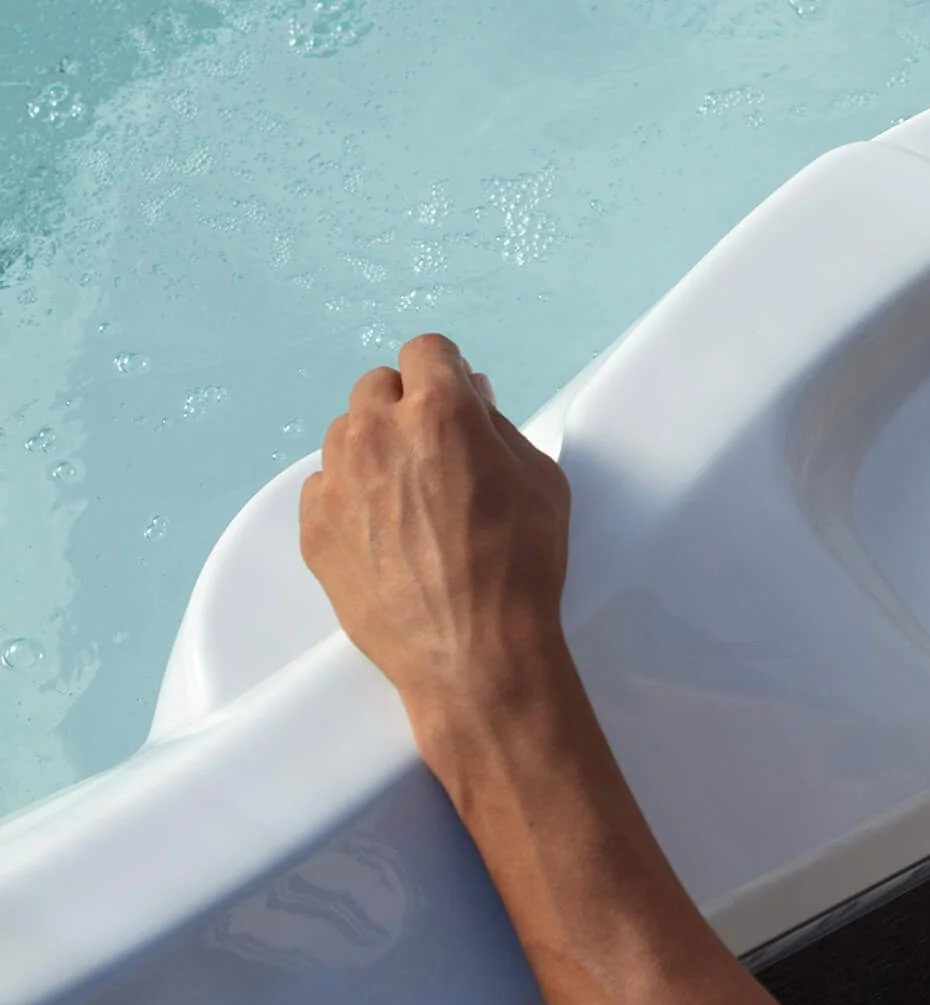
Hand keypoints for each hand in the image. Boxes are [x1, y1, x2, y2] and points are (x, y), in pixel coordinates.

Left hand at [299, 333, 574, 764]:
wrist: (473, 654)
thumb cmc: (521, 566)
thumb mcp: (540, 480)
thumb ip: (500, 427)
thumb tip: (471, 401)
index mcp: (440, 411)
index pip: (426, 350)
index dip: (445, 371)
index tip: (455, 397)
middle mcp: (378, 433)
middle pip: (377, 385)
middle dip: (405, 404)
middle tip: (432, 449)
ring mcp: (337, 481)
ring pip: (345, 433)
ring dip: (372, 448)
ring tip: (404, 495)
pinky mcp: (313, 527)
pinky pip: (323, 486)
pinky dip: (348, 496)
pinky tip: (381, 532)